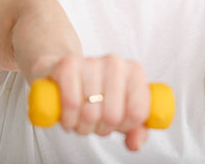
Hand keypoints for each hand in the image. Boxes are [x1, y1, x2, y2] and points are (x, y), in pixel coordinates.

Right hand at [37, 54, 151, 150]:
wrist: (70, 71)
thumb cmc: (99, 93)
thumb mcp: (123, 112)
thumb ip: (136, 131)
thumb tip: (134, 143)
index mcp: (135, 72)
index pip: (136, 113)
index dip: (124, 126)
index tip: (116, 122)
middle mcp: (116, 64)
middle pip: (112, 116)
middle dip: (101, 128)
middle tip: (94, 123)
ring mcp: (92, 61)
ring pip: (90, 113)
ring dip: (82, 126)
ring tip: (80, 119)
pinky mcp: (68, 64)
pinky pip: (71, 104)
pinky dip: (68, 119)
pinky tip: (68, 116)